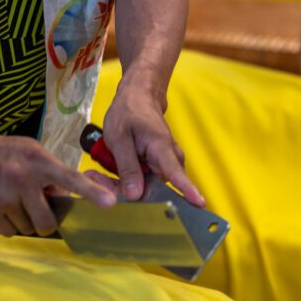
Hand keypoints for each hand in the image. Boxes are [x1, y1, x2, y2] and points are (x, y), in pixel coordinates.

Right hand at [0, 131, 117, 236]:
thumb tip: (66, 201)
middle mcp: (23, 179)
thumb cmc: (5, 152)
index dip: (91, 193)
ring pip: (27, 229)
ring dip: (25, 221)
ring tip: (13, 199)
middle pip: (48, 223)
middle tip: (38, 209)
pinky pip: (8, 232)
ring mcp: (3, 197)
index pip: (71, 179)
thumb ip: (52, 174)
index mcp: (40, 162)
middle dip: (46, 222)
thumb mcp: (33, 153)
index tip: (110, 203)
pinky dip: (8, 224)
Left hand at [102, 80, 205, 206]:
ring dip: (125, 185)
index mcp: (161, 147)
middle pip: (156, 188)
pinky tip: (114, 170)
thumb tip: (135, 195)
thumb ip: (127, 167)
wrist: (139, 97)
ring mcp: (165, 163)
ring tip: (103, 172)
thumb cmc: (129, 112)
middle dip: (129, 191)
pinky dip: (128, 179)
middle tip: (100, 179)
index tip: (199, 203)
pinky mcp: (159, 166)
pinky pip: (145, 181)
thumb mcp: (119, 138)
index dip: (186, 190)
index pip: (176, 173)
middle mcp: (169, 158)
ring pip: (148, 186)